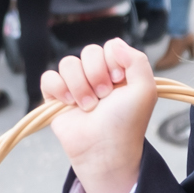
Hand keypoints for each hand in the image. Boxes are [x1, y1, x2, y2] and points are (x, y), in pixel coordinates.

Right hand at [40, 39, 157, 192]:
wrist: (105, 150)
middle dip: (96, 74)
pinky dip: (58, 88)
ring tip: (89, 106)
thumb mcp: (145, 89)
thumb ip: (137, 60)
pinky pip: (48, 77)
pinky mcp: (56, 98)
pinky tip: (69, 104)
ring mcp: (75, 86)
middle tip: (104, 97)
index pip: (109, 47)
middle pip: (88, 51)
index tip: (119, 81)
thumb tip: (115, 43)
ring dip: (80, 85)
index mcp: (119, 72)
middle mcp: (97, 76)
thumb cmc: (126, 123)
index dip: (112, 62)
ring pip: (68, 63)